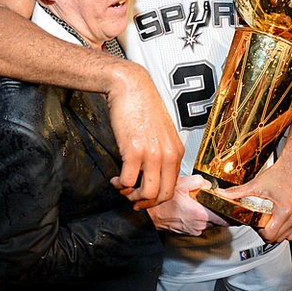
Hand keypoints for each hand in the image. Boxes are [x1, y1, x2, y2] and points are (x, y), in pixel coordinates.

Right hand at [108, 64, 184, 209]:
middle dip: (145, 203)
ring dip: (131, 196)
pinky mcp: (134, 151)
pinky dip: (120, 184)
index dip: (156, 199)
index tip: (144, 199)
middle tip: (131, 199)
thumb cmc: (143, 108)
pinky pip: (127, 181)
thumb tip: (154, 174)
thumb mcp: (162, 132)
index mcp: (177, 152)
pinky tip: (115, 177)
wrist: (131, 87)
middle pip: (161, 195)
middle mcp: (168, 155)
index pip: (172, 187)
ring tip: (121, 187)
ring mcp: (152, 154)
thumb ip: (162, 152)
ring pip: (146, 193)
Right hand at [146, 174, 227, 234]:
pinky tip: (197, 208)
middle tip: (225, 202)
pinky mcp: (190, 232)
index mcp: (200, 214)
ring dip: (212, 214)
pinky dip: (203, 217)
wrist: (149, 215)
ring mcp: (194, 230)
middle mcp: (199, 225)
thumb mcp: (182, 184)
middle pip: (220, 220)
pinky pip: (202, 225)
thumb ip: (199, 182)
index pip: (226, 219)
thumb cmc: (162, 202)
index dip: (235, 214)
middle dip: (223, 211)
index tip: (241, 210)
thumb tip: (208, 185)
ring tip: (207, 203)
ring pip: (211, 223)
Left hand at [217, 156, 291, 242]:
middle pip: (277, 238)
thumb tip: (221, 194)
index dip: (260, 232)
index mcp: (284, 211)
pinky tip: (278, 220)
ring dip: (276, 233)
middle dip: (267, 233)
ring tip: (269, 222)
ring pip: (287, 237)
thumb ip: (237, 192)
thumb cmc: (278, 174)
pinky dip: (285, 230)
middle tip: (261, 222)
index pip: (270, 235)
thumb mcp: (256, 184)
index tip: (257, 223)